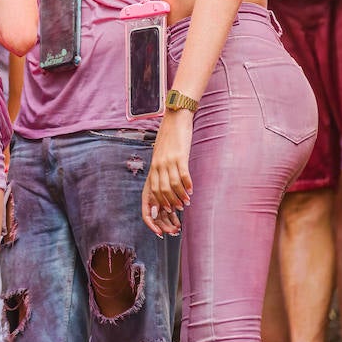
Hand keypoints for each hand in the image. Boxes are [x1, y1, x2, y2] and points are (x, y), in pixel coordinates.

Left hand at [142, 111, 192, 235]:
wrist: (175, 118)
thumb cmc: (170, 139)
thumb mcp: (162, 156)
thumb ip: (163, 171)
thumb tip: (167, 189)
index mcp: (153, 168)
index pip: (150, 193)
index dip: (154, 209)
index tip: (159, 222)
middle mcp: (157, 166)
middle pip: (160, 193)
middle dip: (168, 206)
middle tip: (177, 215)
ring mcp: (167, 161)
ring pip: (171, 186)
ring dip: (179, 197)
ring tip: (186, 203)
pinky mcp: (179, 156)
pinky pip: (182, 174)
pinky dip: (187, 185)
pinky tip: (191, 190)